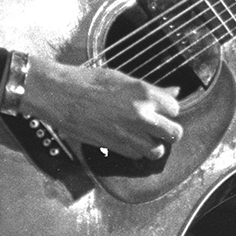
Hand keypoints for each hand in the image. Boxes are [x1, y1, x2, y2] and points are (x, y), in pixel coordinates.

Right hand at [19, 56, 182, 159]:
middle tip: (159, 126)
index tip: (161, 109)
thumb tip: (174, 91)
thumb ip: (152, 90)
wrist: (60, 95)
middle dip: (168, 131)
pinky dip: (136, 151)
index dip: (168, 109)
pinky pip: (137, 155)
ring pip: (158, 150)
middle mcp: (141, 115)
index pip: (175, 108)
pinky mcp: (115, 147)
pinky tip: (127, 139)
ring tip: (144, 135)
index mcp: (144, 93)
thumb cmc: (88, 82)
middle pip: (174, 133)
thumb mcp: (124, 79)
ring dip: (154, 144)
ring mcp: (129, 133)